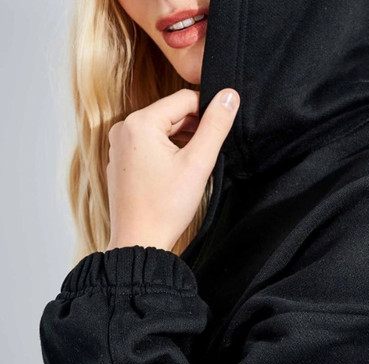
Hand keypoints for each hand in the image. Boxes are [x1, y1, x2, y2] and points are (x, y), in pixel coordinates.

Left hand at [105, 88, 239, 251]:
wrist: (140, 240)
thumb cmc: (166, 206)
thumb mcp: (198, 162)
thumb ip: (215, 125)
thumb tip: (229, 95)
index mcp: (140, 123)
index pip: (183, 99)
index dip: (207, 109)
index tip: (221, 127)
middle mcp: (123, 129)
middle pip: (170, 114)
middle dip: (193, 128)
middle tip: (209, 150)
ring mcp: (118, 147)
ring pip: (160, 130)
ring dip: (181, 140)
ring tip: (194, 163)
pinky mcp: (120, 162)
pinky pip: (147, 145)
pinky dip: (166, 151)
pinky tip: (177, 171)